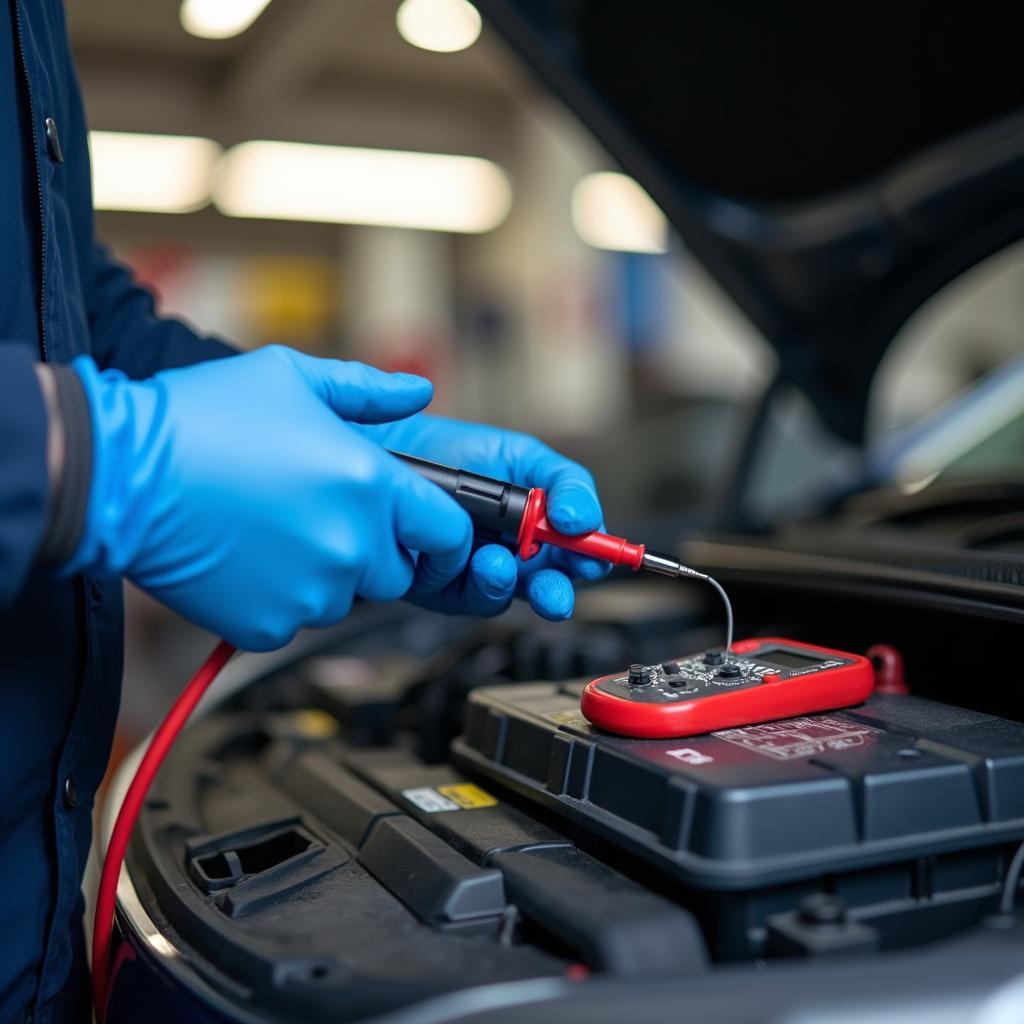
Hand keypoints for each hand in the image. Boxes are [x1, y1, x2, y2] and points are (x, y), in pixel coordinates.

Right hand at [65, 346, 472, 650]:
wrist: (119, 473)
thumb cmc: (201, 419)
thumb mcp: (291, 376)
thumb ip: (367, 390)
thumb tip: (417, 392)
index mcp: (370, 483)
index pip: (449, 534)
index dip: (441, 536)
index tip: (426, 537)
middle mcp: (351, 544)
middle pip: (397, 572)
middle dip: (373, 550)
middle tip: (321, 516)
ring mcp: (312, 592)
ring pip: (344, 598)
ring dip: (324, 574)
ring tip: (272, 530)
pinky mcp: (270, 626)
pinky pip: (296, 620)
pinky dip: (279, 599)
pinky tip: (246, 558)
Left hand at [355, 414, 610, 619]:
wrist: (394, 452)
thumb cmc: (456, 452)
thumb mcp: (522, 455)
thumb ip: (565, 482)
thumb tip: (584, 518)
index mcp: (541, 526)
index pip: (579, 553)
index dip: (591, 560)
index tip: (592, 559)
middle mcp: (515, 554)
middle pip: (548, 587)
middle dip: (555, 594)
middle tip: (555, 593)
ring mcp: (479, 573)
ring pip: (506, 597)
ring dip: (506, 583)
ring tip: (495, 559)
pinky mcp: (443, 587)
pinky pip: (466, 598)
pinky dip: (471, 583)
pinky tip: (468, 559)